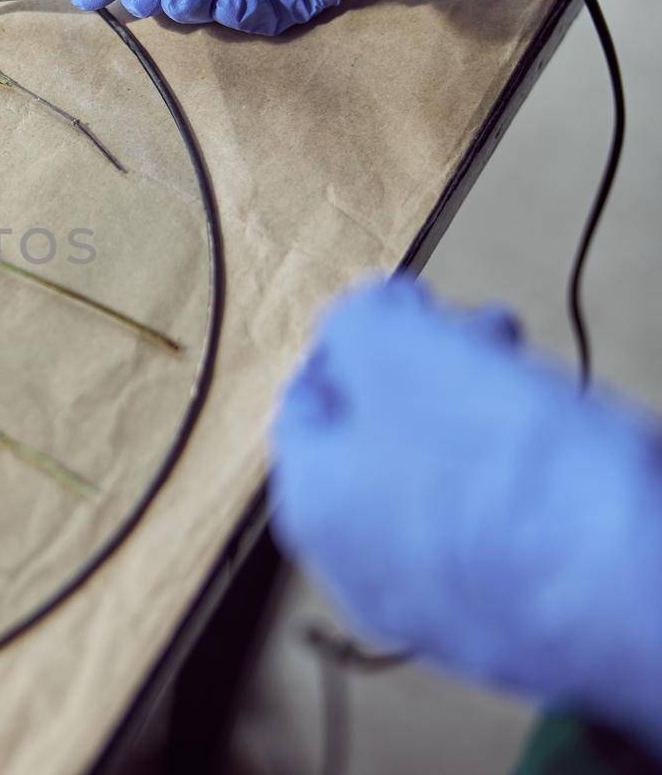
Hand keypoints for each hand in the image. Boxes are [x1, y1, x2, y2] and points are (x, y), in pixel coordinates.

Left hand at [271, 276, 661, 754]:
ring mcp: (432, 602)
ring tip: (531, 384)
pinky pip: (494, 531)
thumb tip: (364, 313)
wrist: (641, 602)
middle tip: (481, 336)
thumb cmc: (519, 482)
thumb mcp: (403, 350)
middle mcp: (356, 564)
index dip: (356, 337)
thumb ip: (361, 320)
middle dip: (426, 372)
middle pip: (373, 440)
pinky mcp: (507, 621)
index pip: (304, 398)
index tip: (403, 310)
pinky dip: (517, 483)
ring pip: (437, 484)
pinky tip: (563, 456)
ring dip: (475, 419)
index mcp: (312, 500)